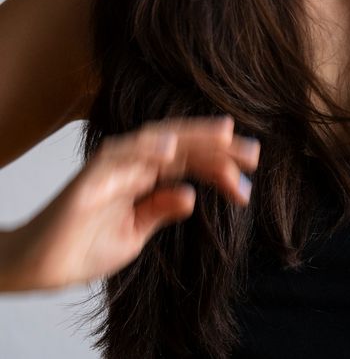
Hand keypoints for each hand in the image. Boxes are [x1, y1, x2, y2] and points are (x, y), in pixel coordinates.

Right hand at [0, 115, 259, 291]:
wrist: (40, 267)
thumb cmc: (84, 245)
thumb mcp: (135, 233)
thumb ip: (161, 209)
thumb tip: (193, 195)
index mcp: (146, 177)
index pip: (190, 162)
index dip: (220, 165)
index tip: (250, 175)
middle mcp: (132, 166)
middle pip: (181, 146)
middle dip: (218, 147)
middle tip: (254, 153)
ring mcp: (111, 168)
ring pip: (156, 141)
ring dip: (191, 137)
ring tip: (223, 135)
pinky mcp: (89, 180)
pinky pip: (118, 158)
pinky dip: (143, 151)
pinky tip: (169, 151)